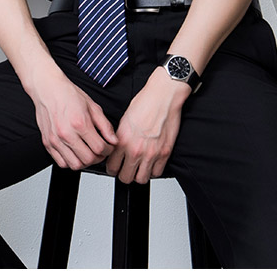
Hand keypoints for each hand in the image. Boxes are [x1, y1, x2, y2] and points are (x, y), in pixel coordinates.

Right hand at [31, 70, 117, 169]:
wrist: (47, 88)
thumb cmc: (68, 94)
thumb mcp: (92, 105)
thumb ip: (105, 125)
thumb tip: (113, 140)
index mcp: (79, 123)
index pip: (99, 148)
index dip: (108, 150)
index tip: (108, 147)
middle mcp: (66, 133)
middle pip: (88, 159)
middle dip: (98, 158)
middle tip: (100, 151)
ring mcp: (55, 140)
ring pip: (75, 165)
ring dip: (85, 162)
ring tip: (88, 153)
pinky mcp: (47, 143)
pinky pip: (61, 163)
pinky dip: (71, 162)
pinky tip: (75, 153)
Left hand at [106, 67, 189, 183]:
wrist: (163, 96)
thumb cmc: (145, 102)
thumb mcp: (124, 119)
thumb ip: (120, 137)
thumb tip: (116, 148)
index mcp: (123, 139)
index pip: (112, 166)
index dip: (111, 168)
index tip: (114, 167)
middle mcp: (136, 149)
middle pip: (125, 177)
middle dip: (123, 175)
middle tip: (125, 169)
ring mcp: (151, 153)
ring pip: (141, 179)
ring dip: (138, 175)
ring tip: (138, 168)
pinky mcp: (164, 154)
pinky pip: (157, 173)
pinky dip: (153, 171)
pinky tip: (151, 163)